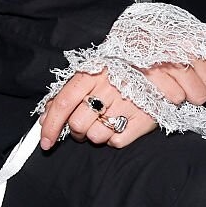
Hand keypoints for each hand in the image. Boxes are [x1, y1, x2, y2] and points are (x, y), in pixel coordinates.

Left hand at [39, 70, 155, 149]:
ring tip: (104, 122)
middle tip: (83, 125)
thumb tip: (45, 118)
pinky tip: (118, 125)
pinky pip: (117, 142)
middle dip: (75, 131)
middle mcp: (108, 88)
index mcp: (91, 74)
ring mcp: (127, 103)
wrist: (160, 64)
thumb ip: (66, 94)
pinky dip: (113, 138)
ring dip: (94, 135)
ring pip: (95, 136)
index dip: (50, 126)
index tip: (45, 141)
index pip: (63, 103)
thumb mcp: (91, 73)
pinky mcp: (144, 118)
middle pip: (77, 124)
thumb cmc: (119, 71)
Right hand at [147, 34, 205, 117]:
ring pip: (198, 96)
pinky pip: (177, 98)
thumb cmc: (172, 41)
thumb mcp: (202, 46)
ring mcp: (172, 60)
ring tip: (182, 84)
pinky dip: (174, 95)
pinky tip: (169, 84)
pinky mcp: (154, 72)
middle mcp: (192, 48)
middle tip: (198, 87)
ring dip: (191, 95)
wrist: (135, 31)